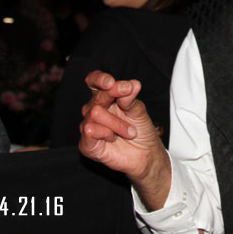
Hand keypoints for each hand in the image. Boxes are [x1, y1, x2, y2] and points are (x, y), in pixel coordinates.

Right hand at [78, 71, 170, 207]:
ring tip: (129, 132)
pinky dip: (106, 133)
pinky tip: (113, 139)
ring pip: (95, 113)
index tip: (110, 83)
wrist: (146, 154)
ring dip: (117, 123)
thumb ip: (131, 98)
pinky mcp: (86, 144)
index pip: (94, 81)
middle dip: (116, 100)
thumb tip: (131, 84)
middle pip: (97, 97)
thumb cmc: (141, 130)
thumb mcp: (139, 110)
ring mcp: (88, 126)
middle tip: (131, 110)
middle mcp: (93, 109)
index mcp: (105, 97)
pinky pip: (90, 131)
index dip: (99, 79)